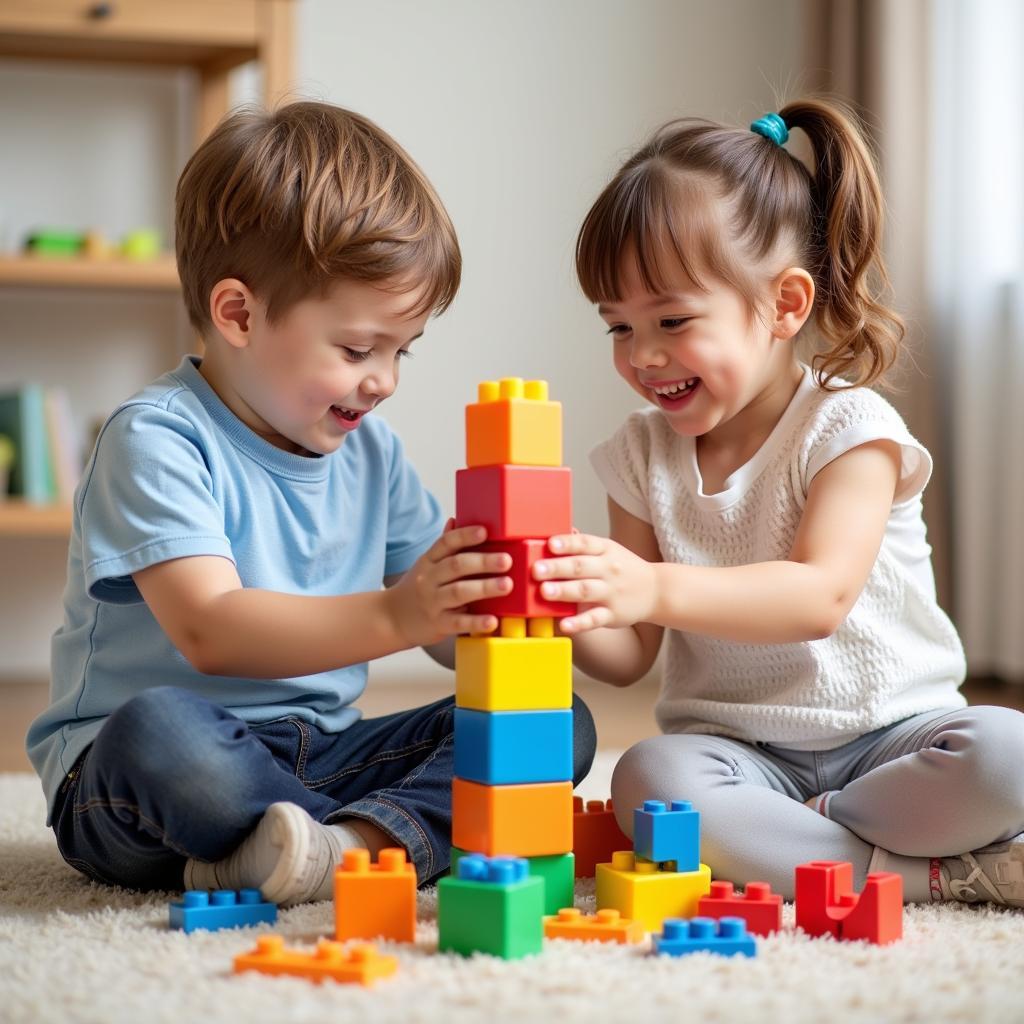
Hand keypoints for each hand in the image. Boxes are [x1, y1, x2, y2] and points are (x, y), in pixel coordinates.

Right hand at [385, 521, 511, 646]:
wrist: (391, 619)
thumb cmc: (416, 589)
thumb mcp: (426, 565)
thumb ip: (443, 546)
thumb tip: (455, 520)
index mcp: (428, 561)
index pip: (446, 543)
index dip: (465, 536)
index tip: (484, 531)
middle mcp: (429, 579)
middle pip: (456, 566)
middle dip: (483, 562)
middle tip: (506, 560)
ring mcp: (433, 602)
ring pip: (458, 592)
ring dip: (484, 588)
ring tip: (507, 585)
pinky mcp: (438, 624)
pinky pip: (458, 622)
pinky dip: (476, 622)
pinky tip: (492, 620)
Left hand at [532, 532, 656, 633]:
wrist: (657, 590)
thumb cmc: (623, 569)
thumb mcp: (608, 550)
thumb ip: (582, 544)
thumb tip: (554, 534)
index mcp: (605, 550)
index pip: (585, 543)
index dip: (567, 543)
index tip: (549, 544)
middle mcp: (608, 569)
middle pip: (580, 567)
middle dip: (557, 568)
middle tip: (536, 570)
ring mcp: (611, 592)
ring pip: (586, 591)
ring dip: (564, 591)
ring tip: (544, 592)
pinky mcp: (613, 614)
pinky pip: (595, 619)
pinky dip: (580, 623)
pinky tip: (564, 625)